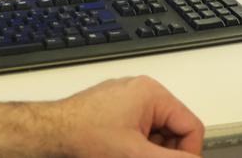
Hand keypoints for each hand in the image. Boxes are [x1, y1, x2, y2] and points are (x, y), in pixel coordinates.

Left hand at [51, 76, 204, 156]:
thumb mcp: (136, 154)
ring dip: (148, 150)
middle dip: (163, 151)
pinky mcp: (114, 109)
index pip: (191, 125)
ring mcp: (126, 99)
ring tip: (128, 155)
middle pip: (174, 129)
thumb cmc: (83, 135)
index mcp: (152, 93)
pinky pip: (138, 129)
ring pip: (155, 131)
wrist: (50, 134)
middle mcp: (141, 90)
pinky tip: (120, 153)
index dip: (188, 153)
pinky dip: (135, 145)